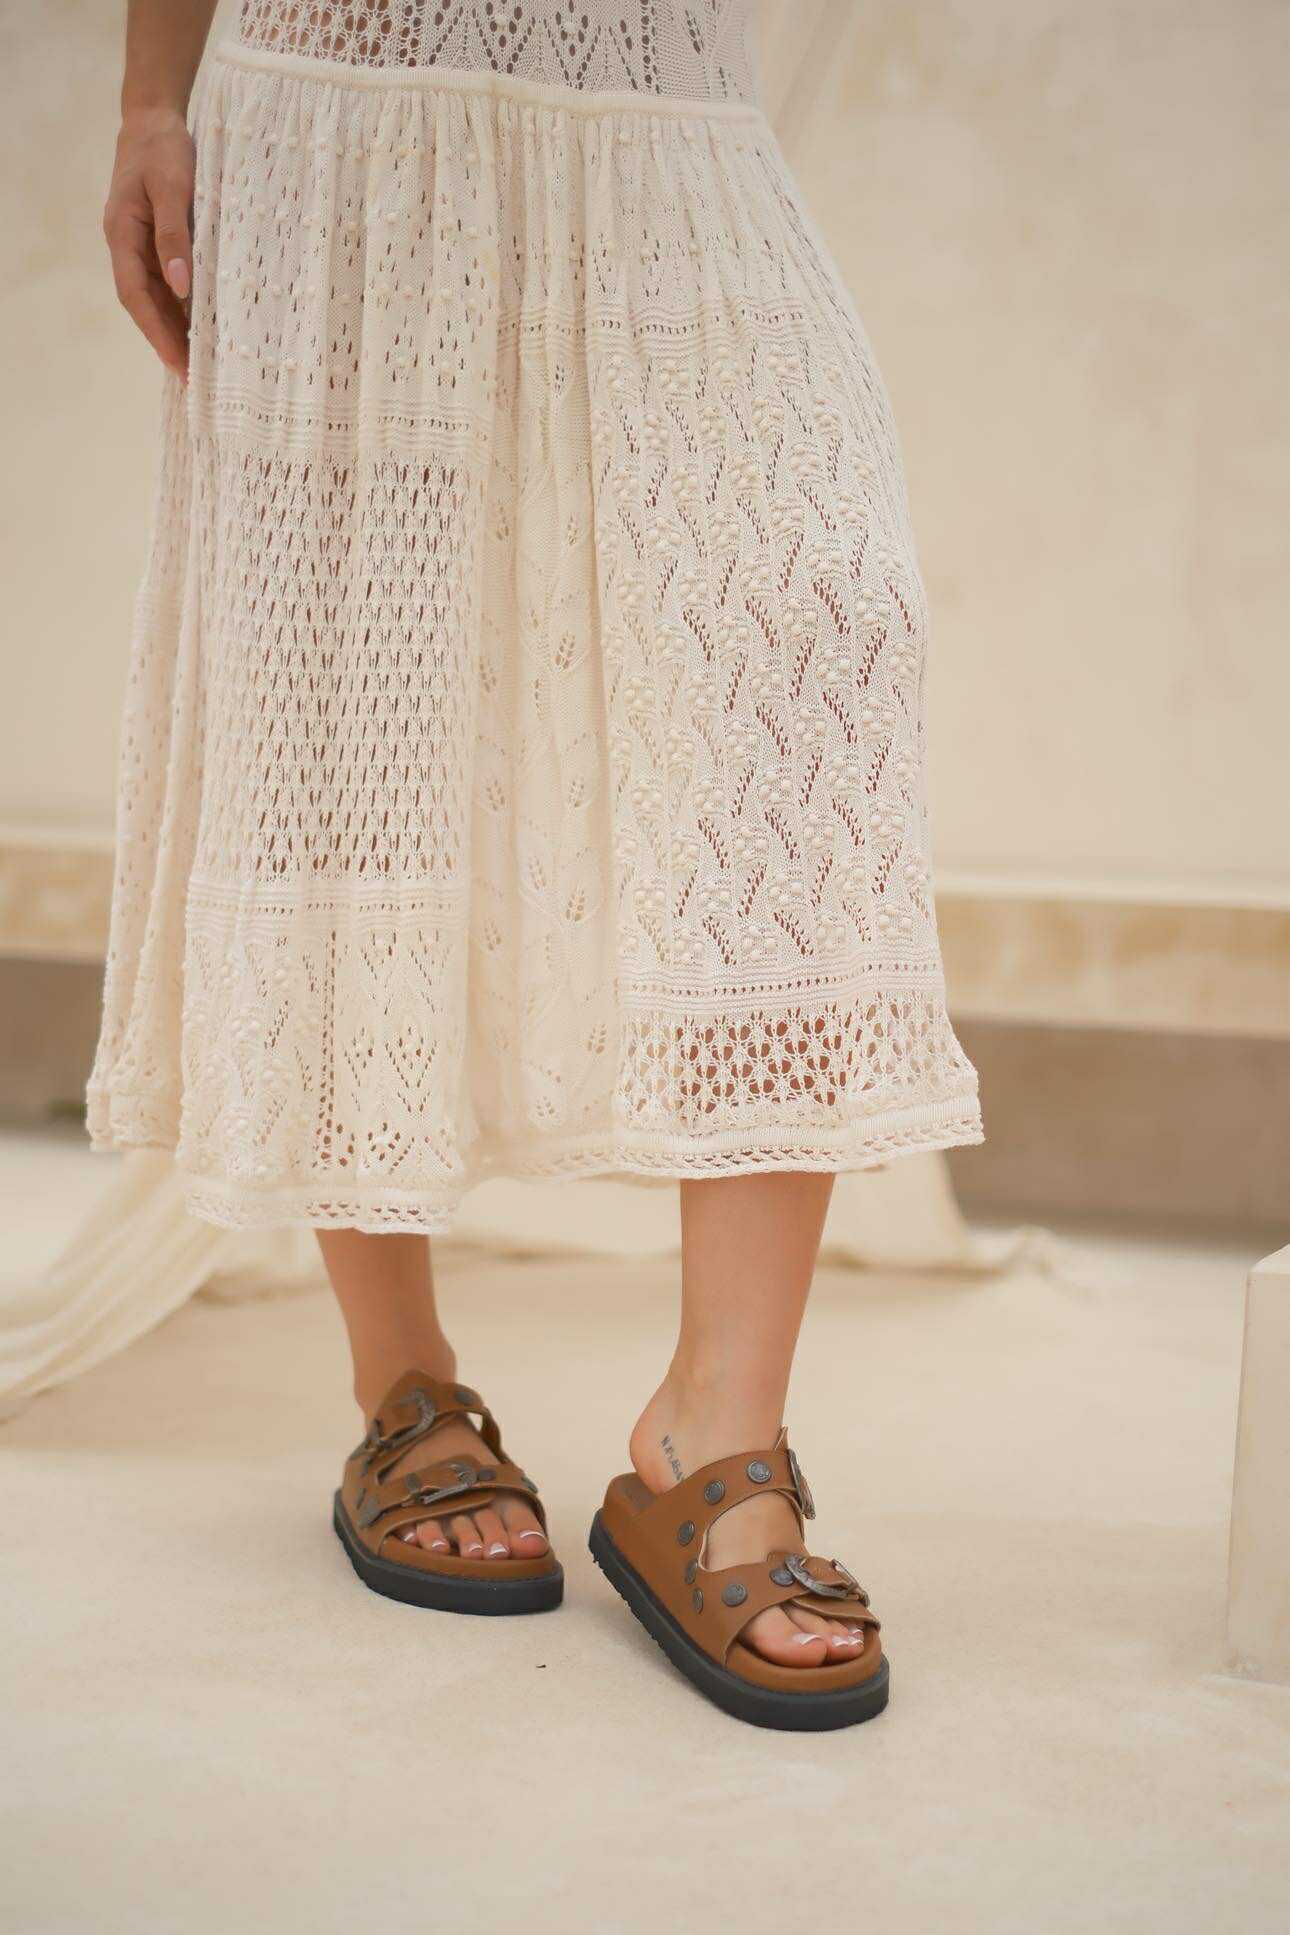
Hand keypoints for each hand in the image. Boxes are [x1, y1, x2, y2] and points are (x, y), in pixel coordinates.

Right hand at [103, 107, 194, 378]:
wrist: (156, 118)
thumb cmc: (165, 148)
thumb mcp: (174, 187)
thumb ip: (176, 236)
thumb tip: (181, 288)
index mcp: (122, 234)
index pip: (135, 296)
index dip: (156, 333)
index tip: (179, 364)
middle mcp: (128, 245)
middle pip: (145, 304)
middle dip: (168, 341)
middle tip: (195, 378)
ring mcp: (142, 243)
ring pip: (157, 296)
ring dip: (176, 328)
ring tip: (203, 362)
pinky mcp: (159, 239)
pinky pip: (169, 280)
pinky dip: (184, 305)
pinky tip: (205, 324)